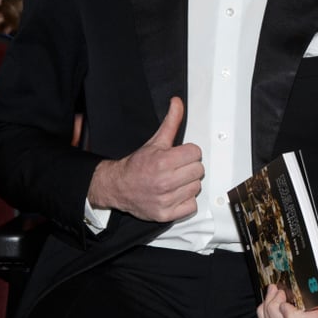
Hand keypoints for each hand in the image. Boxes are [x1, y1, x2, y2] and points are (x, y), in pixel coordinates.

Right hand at [88, 97, 203, 221]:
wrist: (118, 187)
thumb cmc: (137, 165)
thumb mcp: (155, 141)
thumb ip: (171, 122)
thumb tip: (177, 103)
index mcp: (163, 162)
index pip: (196, 153)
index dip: (189, 152)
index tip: (180, 155)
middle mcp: (164, 182)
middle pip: (199, 170)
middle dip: (189, 167)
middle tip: (177, 168)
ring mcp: (165, 200)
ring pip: (196, 188)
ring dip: (188, 184)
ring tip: (175, 181)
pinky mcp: (165, 215)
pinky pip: (191, 206)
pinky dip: (185, 202)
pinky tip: (174, 194)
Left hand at [257, 283, 317, 317]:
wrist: (314, 290)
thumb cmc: (315, 285)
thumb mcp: (317, 282)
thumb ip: (311, 283)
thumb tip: (302, 276)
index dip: (292, 315)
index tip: (284, 303)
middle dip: (274, 307)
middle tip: (277, 291)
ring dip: (266, 308)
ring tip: (272, 291)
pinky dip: (262, 313)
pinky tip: (266, 302)